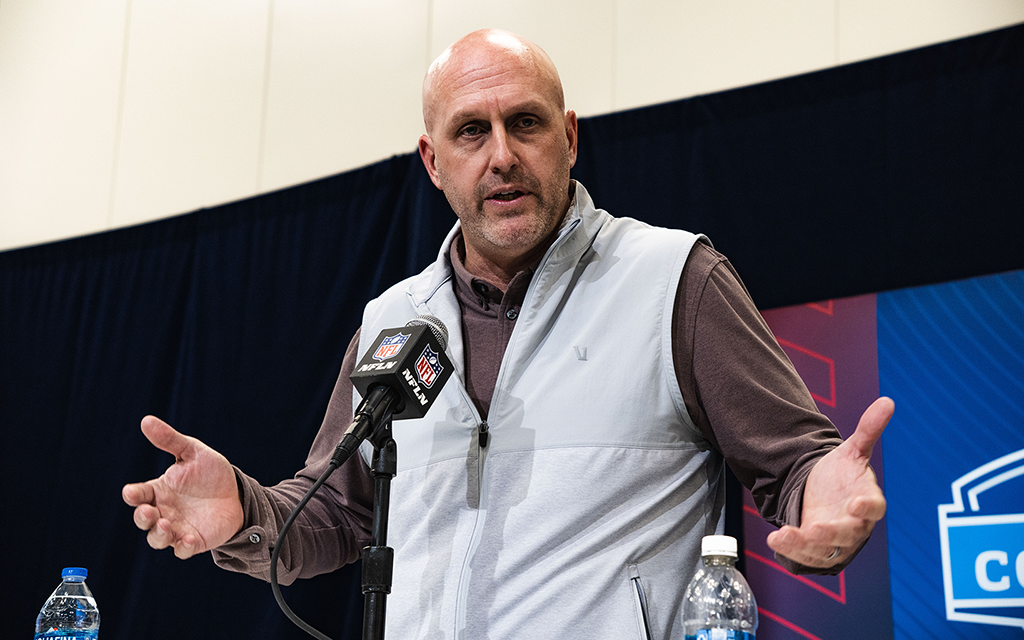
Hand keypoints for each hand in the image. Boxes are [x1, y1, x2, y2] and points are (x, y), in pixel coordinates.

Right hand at [122, 416, 244, 558]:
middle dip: (142, 518)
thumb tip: (147, 420)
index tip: (131, 492)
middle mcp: (164, 511)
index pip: (139, 495)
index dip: (133, 495)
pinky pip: (182, 550)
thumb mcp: (193, 452)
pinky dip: (182, 547)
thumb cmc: (211, 473)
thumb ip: (170, 440)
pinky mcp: (194, 541)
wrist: (237, 493)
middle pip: (143, 520)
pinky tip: (187, 540)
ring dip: (158, 534)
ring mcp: (178, 528)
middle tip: (148, 512)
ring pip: (158, 539)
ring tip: (166, 525)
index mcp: (159, 490)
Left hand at [766, 396, 893, 567]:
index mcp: (868, 502)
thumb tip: (887, 401)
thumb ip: (868, 430)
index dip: (868, 507)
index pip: (874, 508)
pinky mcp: (816, 550)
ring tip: (785, 535)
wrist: (822, 493)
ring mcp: (835, 541)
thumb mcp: (852, 451)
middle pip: (849, 534)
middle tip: (817, 528)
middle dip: (833, 532)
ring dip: (805, 545)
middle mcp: (855, 526)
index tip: (858, 503)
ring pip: (825, 550)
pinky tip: (775, 540)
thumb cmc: (843, 476)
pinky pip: (806, 555)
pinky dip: (791, 550)